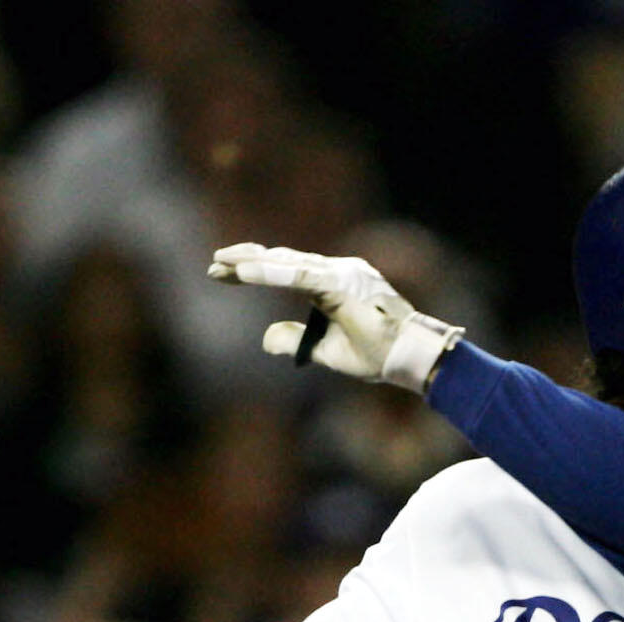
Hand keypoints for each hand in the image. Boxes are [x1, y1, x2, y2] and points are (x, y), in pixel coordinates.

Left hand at [207, 244, 461, 392]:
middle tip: (213, 265)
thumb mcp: (326, 350)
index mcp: (334, 283)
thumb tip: (265, 338)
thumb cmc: (378, 355)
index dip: (255, 270)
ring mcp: (341, 273)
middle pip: (283, 261)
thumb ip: (295, 340)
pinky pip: (299, 277)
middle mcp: (337, 270)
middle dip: (246, 262)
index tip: (223, 274)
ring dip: (252, 263)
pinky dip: (270, 273)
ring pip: (287, 263)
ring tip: (220, 263)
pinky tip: (244, 273)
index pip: (287, 270)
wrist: (409, 359)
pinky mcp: (341, 284)